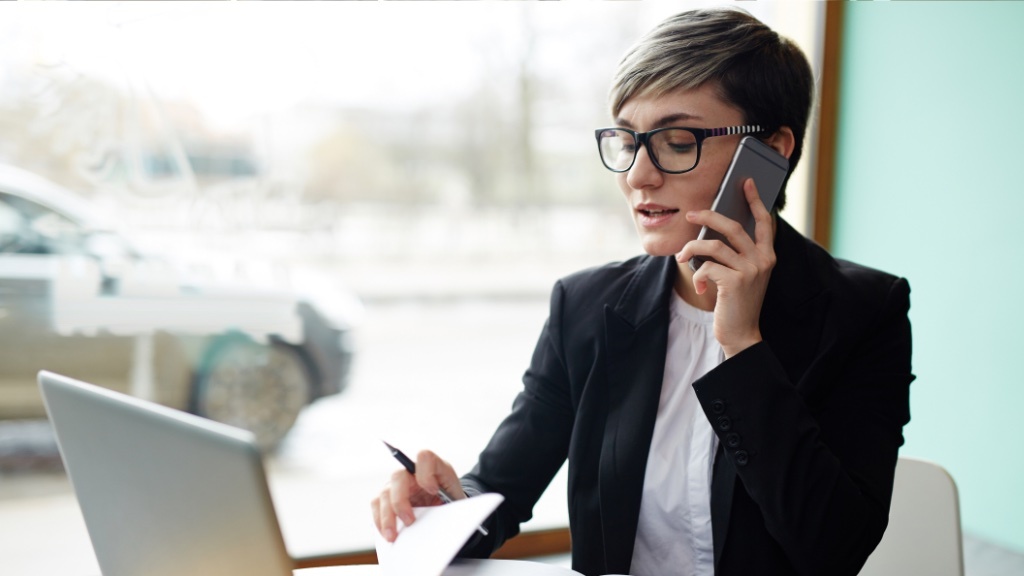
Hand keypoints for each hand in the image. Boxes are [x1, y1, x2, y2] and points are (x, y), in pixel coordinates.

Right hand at [371, 449, 465, 541]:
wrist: (446, 505)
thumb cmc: (451, 498)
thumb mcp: (455, 497)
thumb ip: (448, 501)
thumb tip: (437, 518)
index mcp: (432, 466)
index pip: (424, 457)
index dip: (426, 473)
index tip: (434, 490)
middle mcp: (411, 471)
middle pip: (398, 476)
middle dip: (401, 501)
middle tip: (409, 521)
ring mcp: (397, 483)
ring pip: (384, 493)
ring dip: (387, 516)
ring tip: (393, 536)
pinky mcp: (388, 496)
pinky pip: (376, 505)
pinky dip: (380, 521)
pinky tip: (387, 534)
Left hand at [676, 178, 776, 357]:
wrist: (741, 334)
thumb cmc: (737, 302)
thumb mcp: (742, 275)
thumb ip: (736, 254)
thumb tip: (712, 230)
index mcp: (767, 255)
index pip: (763, 222)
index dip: (755, 200)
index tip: (745, 182)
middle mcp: (762, 260)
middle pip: (732, 227)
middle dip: (708, 217)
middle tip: (690, 214)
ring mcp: (750, 270)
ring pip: (713, 246)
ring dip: (692, 249)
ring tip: (682, 256)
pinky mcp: (735, 282)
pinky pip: (706, 267)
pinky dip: (698, 275)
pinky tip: (702, 288)